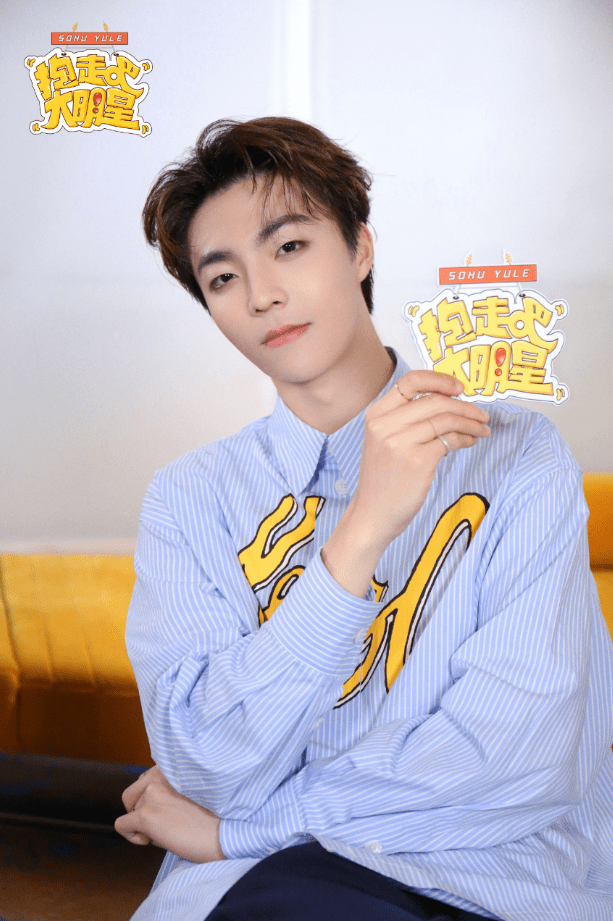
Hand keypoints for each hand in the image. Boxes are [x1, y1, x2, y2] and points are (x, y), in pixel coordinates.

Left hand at [114, 765, 224, 862]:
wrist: (223, 834)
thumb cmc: (209, 817)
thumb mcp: (187, 790)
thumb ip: (165, 789)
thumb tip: (140, 804)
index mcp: (170, 766)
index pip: (144, 780)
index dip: (152, 800)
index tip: (170, 810)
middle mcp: (158, 774)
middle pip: (132, 795)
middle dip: (142, 810)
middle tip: (165, 822)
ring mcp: (151, 794)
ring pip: (129, 811)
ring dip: (143, 824)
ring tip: (167, 830)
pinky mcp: (146, 815)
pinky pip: (122, 825)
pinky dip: (133, 836)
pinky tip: (153, 839)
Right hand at [322, 370, 489, 596]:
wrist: (373, 514)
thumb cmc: (384, 478)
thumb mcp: (385, 440)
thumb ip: (407, 419)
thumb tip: (449, 400)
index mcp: (376, 414)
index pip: (411, 382)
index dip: (439, 380)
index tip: (459, 387)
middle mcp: (385, 425)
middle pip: (434, 400)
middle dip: (464, 406)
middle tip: (481, 414)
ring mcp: (400, 443)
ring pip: (445, 419)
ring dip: (470, 423)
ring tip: (482, 430)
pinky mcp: (417, 461)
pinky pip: (450, 441)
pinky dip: (466, 439)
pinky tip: (471, 442)